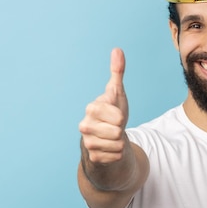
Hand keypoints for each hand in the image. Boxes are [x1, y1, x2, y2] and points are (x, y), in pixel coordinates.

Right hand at [79, 48, 128, 164]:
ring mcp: (87, 142)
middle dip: (121, 130)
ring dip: (121, 142)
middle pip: (117, 132)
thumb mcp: (117, 93)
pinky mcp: (92, 157)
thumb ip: (117, 72)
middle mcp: (85, 125)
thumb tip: (117, 50)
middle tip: (115, 127)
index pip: (117, 116)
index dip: (121, 116)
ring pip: (117, 145)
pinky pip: (115, 156)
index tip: (116, 115)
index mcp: (91, 108)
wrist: (107, 137)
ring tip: (113, 136)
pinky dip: (118, 153)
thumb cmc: (112, 112)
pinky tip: (111, 148)